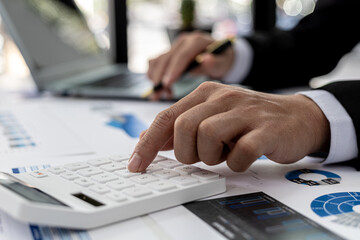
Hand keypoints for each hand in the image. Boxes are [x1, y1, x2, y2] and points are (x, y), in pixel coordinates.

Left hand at [128, 82, 329, 171]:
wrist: (297, 117)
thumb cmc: (249, 120)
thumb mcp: (212, 116)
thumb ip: (181, 126)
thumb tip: (148, 140)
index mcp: (205, 93)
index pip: (166, 117)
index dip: (147, 143)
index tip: (136, 165)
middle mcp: (223, 97)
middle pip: (183, 128)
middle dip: (186, 152)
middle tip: (201, 156)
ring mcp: (245, 111)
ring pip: (207, 137)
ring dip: (212, 156)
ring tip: (225, 153)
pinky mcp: (266, 129)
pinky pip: (239, 153)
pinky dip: (237, 163)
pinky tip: (243, 157)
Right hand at [147, 32, 234, 99]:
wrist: (217, 57)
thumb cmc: (221, 61)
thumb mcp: (222, 63)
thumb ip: (215, 63)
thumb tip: (206, 59)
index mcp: (197, 41)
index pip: (182, 55)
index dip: (173, 69)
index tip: (167, 84)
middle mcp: (183, 41)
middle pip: (165, 58)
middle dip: (160, 77)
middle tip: (160, 94)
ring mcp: (174, 46)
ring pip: (157, 61)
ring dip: (155, 78)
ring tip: (162, 94)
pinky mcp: (167, 53)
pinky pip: (154, 63)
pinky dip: (153, 76)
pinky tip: (160, 89)